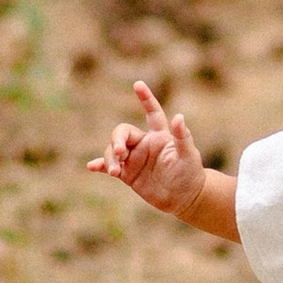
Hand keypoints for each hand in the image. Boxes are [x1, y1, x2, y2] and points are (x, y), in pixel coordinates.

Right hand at [88, 80, 206, 217]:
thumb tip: (179, 116)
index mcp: (159, 135)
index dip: (146, 98)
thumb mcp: (188, 155)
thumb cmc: (190, 174)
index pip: (152, 112)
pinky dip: (100, 165)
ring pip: (113, 150)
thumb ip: (183, 137)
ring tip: (115, 172)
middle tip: (119, 152)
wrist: (183, 198)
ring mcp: (134, 158)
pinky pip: (109, 166)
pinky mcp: (128, 174)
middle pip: (123, 132)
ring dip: (110, 158)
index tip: (138, 84)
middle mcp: (144, 144)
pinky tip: (92, 167)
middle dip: (117, 139)